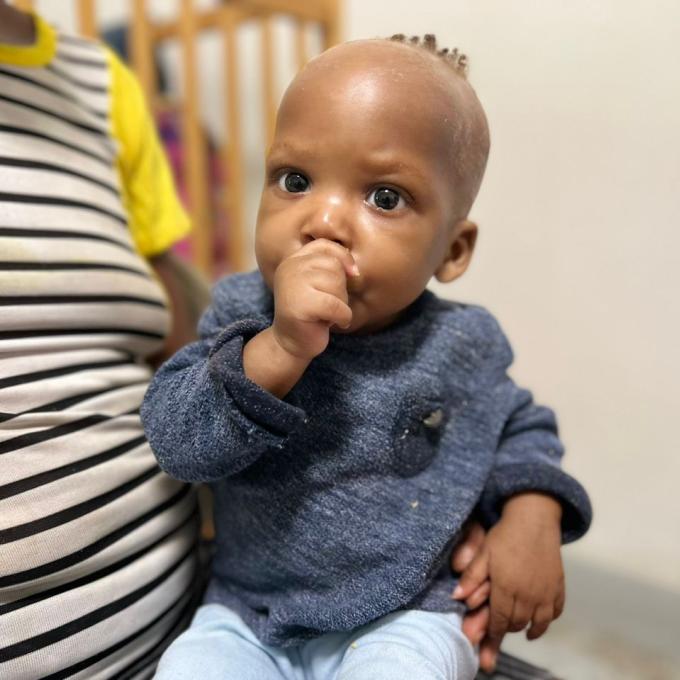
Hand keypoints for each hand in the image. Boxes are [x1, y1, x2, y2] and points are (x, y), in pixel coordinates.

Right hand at [272, 239, 357, 359]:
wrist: (291, 344)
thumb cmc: (311, 314)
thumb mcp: (319, 285)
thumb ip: (331, 267)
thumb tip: (354, 270)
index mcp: (293, 260)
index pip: (324, 246)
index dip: (343, 257)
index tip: (353, 274)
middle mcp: (290, 268)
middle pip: (334, 266)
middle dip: (340, 288)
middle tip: (328, 305)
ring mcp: (292, 285)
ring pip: (336, 285)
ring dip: (341, 303)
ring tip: (326, 313)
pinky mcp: (300, 305)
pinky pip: (336, 306)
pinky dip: (343, 317)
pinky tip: (334, 323)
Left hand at [454, 494, 564, 671]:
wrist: (534, 519)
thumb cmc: (505, 535)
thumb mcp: (483, 553)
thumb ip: (471, 577)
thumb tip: (456, 598)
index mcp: (506, 587)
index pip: (499, 620)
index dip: (493, 633)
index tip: (488, 639)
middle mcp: (528, 595)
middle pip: (516, 623)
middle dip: (506, 627)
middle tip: (500, 628)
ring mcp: (546, 593)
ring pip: (537, 623)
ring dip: (527, 628)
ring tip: (520, 629)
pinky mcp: (559, 587)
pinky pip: (555, 613)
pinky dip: (546, 621)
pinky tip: (539, 621)